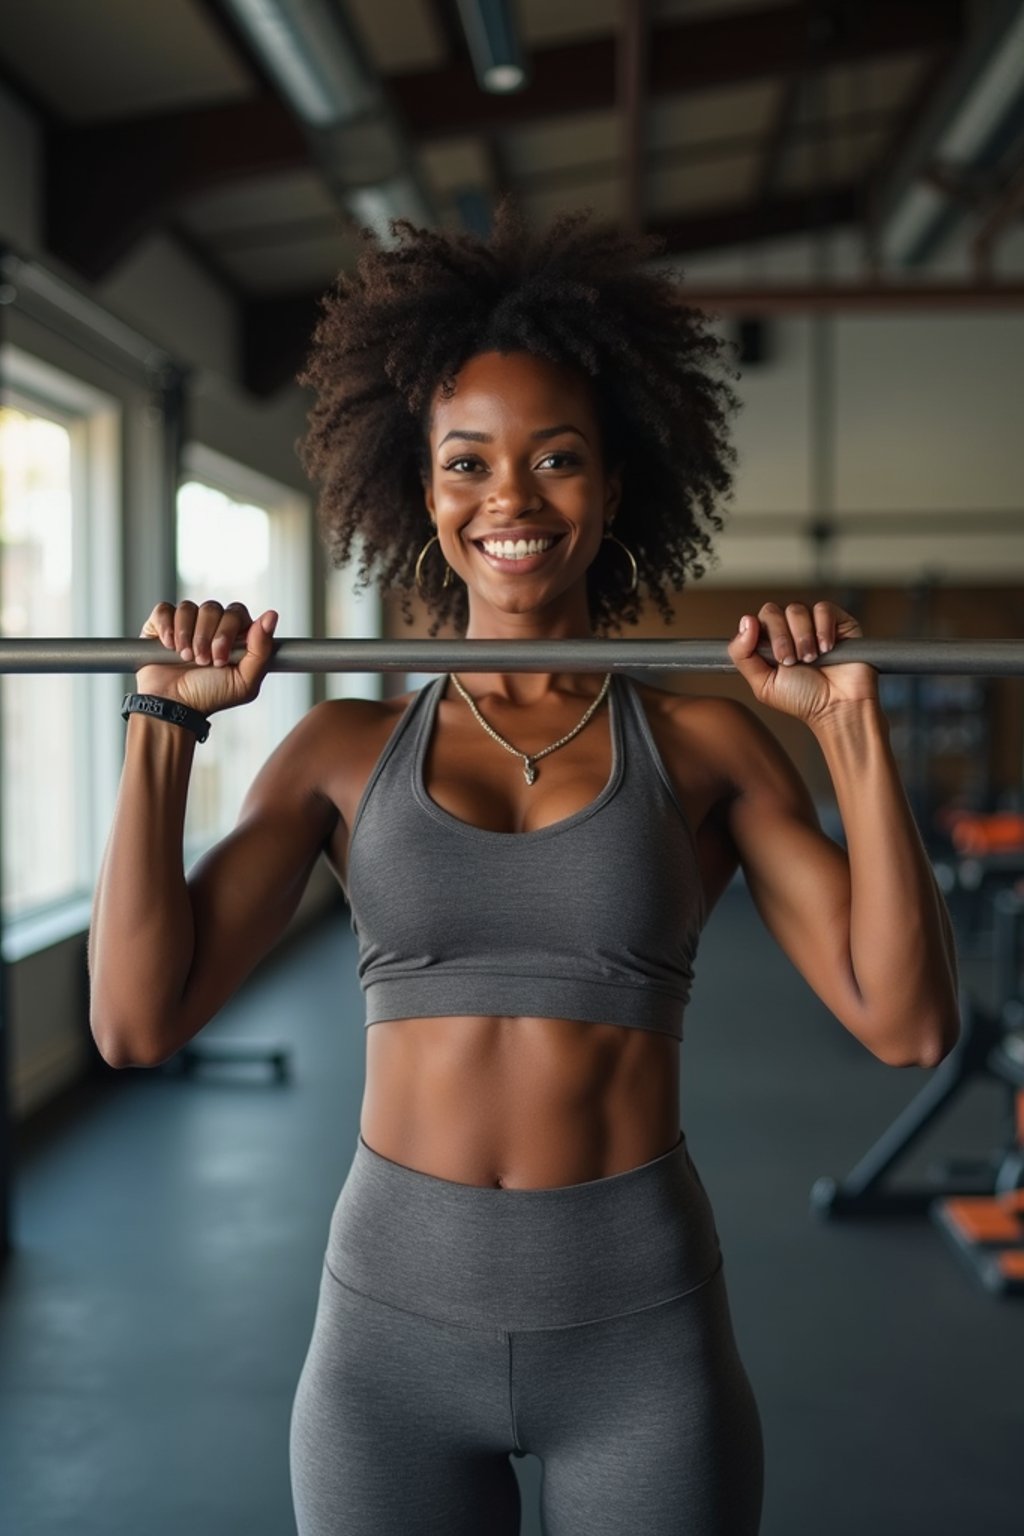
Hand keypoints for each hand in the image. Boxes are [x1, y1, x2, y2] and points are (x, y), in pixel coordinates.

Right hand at [135, 599, 277, 715]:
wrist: (174, 707)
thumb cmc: (209, 696)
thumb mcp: (245, 680)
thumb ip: (262, 650)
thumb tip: (271, 616)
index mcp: (234, 637)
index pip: (236, 612)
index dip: (228, 630)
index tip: (220, 657)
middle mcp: (211, 627)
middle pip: (213, 608)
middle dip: (206, 636)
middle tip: (202, 661)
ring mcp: (186, 625)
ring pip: (188, 608)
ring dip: (186, 635)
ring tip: (185, 658)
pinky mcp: (161, 625)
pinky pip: (165, 610)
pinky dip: (167, 627)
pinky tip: (169, 647)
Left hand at [727, 600, 877, 724]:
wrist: (838, 706)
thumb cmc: (804, 699)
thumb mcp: (763, 683)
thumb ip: (742, 655)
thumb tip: (745, 620)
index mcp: (769, 643)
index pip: (755, 621)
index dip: (760, 635)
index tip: (773, 656)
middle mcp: (789, 630)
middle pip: (772, 611)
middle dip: (780, 638)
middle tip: (792, 661)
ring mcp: (812, 623)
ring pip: (796, 610)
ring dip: (802, 638)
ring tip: (811, 659)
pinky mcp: (836, 621)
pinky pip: (822, 609)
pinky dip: (822, 629)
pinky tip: (827, 648)